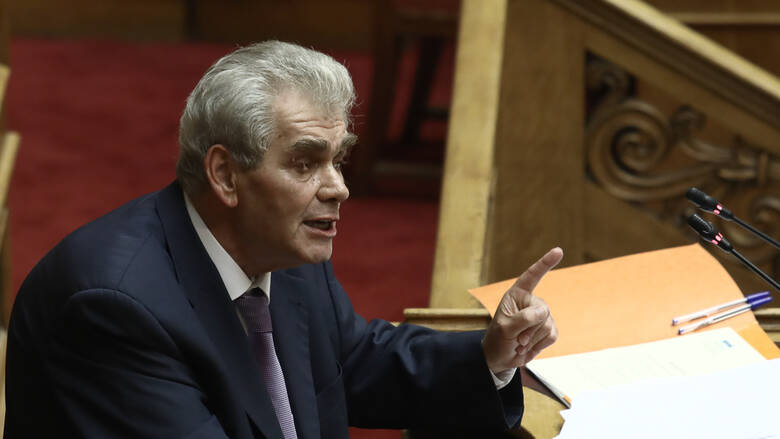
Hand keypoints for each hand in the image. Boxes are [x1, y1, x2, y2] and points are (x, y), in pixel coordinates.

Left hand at [482, 247, 562, 373]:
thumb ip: (523, 318)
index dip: (545, 263)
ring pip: (548, 325)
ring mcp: (541, 316)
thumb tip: (544, 312)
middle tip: (516, 339)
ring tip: (519, 343)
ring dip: (533, 339)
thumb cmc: (498, 340)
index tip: (558, 251)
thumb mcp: (505, 329)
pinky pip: (553, 335)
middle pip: (543, 311)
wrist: (501, 358)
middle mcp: (530, 302)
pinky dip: (540, 345)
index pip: (532, 276)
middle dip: (530, 329)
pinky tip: (528, 347)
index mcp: (516, 295)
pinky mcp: (548, 329)